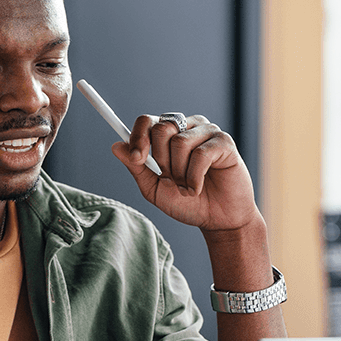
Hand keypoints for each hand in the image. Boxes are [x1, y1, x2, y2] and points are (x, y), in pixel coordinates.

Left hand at [111, 114, 260, 233]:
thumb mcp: (154, 188)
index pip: (147, 121)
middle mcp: (187, 127)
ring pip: (179, 142)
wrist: (216, 220)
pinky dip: (194, 178)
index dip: (138, 138)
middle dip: (162, 161)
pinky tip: (198, 187)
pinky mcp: (224, 142)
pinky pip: (200, 154)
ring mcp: (207, 132)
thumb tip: (116, 145)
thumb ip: (136, 167)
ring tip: (188, 186)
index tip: (138, 159)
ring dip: (180, 173)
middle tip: (173, 179)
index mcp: (168, 135)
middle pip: (161, 128)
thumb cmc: (187, 203)